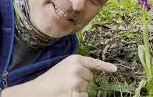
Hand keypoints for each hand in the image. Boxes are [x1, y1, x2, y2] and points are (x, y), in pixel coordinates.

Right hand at [1, 54, 116, 96]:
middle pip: (91, 77)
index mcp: (75, 59)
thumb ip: (79, 66)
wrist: (37, 91)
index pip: (94, 63)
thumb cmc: (51, 80)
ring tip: (66, 89)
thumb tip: (94, 71)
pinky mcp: (76, 93)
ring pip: (87, 88)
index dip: (105, 67)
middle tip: (68, 83)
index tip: (115, 69)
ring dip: (80, 90)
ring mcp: (77, 80)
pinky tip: (68, 95)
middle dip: (83, 81)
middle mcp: (78, 68)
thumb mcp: (65, 66)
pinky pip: (85, 96)